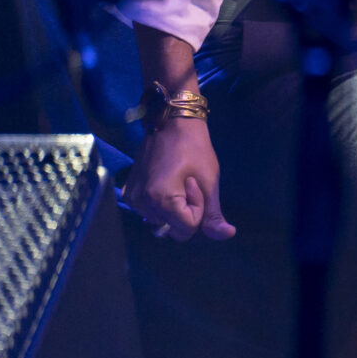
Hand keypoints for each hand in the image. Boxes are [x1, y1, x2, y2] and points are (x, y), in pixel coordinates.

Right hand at [123, 118, 235, 241]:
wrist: (169, 122)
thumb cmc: (194, 148)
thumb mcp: (210, 182)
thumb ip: (213, 213)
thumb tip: (227, 235)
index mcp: (160, 201)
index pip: (186, 229)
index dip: (198, 210)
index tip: (195, 185)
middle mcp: (141, 204)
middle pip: (173, 229)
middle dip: (187, 212)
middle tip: (187, 183)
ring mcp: (132, 200)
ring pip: (163, 221)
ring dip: (175, 208)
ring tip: (177, 180)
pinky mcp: (129, 194)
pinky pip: (152, 212)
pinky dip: (162, 204)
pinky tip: (165, 182)